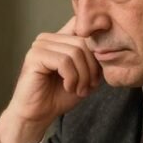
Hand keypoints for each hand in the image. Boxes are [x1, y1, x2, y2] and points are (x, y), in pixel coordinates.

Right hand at [0, 17, 99, 142]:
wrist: (38, 115)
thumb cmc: (59, 96)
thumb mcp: (85, 75)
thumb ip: (94, 59)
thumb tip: (108, 47)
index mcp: (59, 38)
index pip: (84, 28)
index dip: (97, 45)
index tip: (98, 70)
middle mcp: (48, 38)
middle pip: (83, 42)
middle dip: (91, 68)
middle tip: (88, 87)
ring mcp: (39, 45)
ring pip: (75, 52)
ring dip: (82, 76)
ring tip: (78, 89)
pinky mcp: (34, 56)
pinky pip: (64, 61)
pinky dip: (71, 78)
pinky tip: (68, 87)